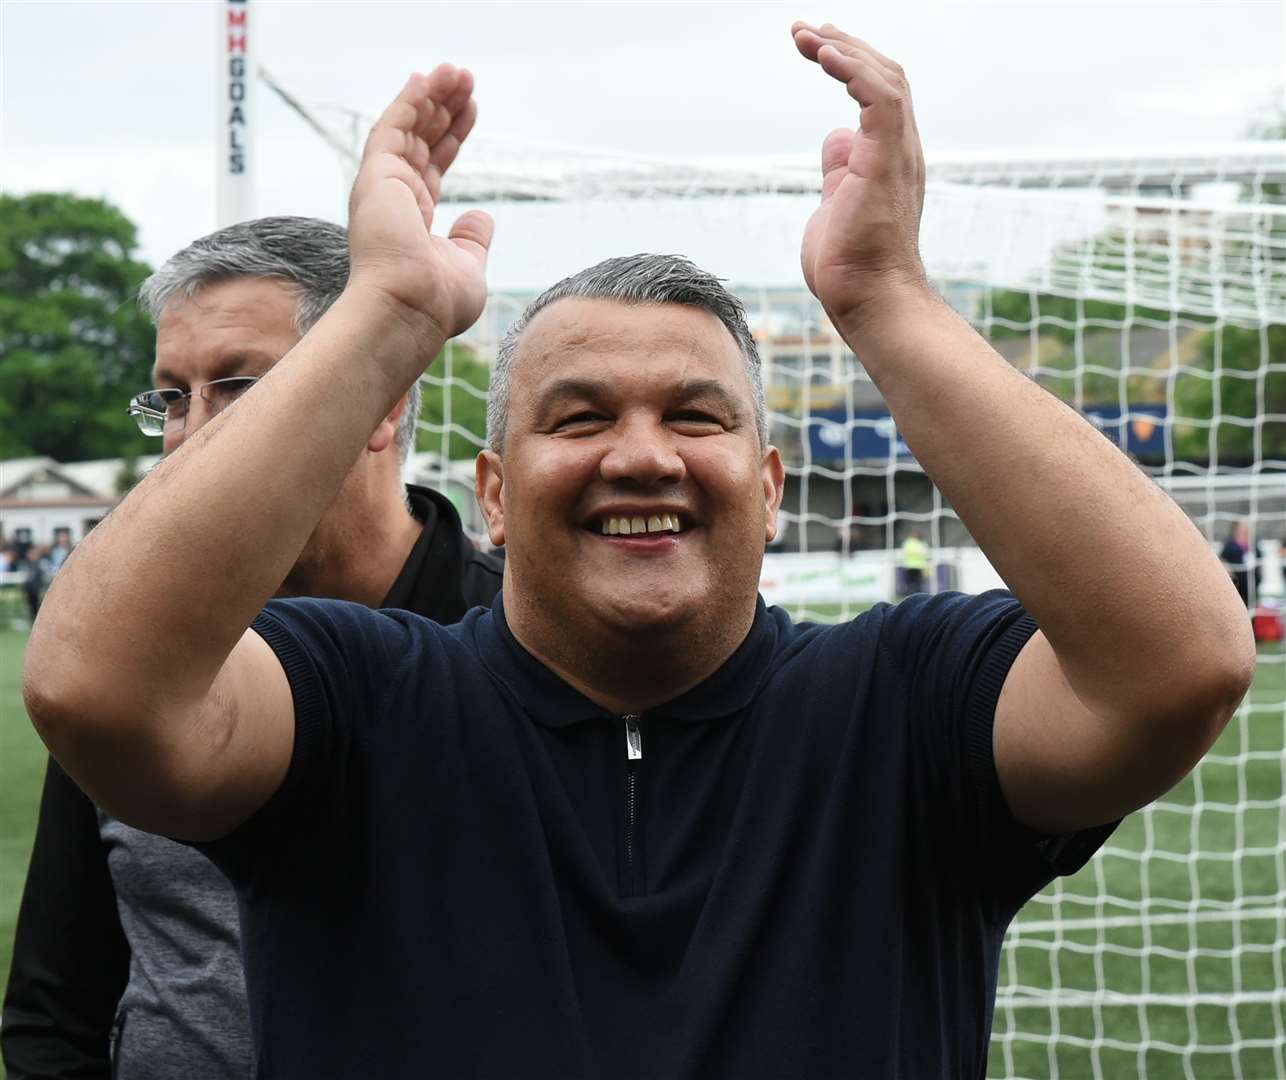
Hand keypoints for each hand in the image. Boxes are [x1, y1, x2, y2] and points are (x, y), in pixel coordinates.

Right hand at [346, 65, 492, 354]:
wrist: (412, 308)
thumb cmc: (437, 301)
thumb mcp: (468, 266)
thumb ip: (472, 239)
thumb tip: (480, 216)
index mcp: (413, 221)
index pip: (433, 167)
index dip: (451, 137)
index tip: (470, 110)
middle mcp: (394, 201)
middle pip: (421, 141)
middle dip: (444, 109)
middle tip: (465, 80)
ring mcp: (382, 188)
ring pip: (408, 129)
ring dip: (431, 97)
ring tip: (456, 72)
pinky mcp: (375, 176)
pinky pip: (392, 127)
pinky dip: (408, 101)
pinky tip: (426, 79)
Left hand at [793, 24, 929, 327]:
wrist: (869, 298)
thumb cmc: (852, 266)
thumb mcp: (836, 205)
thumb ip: (839, 170)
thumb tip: (836, 138)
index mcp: (889, 158)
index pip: (879, 94)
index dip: (850, 64)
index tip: (817, 46)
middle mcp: (901, 150)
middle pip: (884, 76)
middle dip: (844, 45)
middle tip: (805, 31)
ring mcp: (898, 154)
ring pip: (884, 78)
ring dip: (844, 49)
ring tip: (807, 35)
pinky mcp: (887, 160)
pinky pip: (879, 97)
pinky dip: (852, 69)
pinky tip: (824, 54)